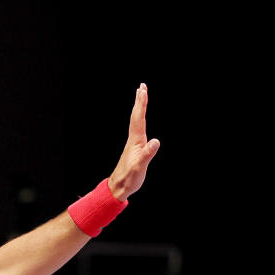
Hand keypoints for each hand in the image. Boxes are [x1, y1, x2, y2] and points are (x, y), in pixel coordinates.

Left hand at [107, 83, 159, 200]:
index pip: (138, 118)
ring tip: (141, 97)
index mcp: (135, 141)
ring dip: (139, 108)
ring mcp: (133, 143)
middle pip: (136, 116)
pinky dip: (140, 119)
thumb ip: (147, 154)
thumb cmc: (129, 178)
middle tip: (142, 86)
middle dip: (140, 101)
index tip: (143, 90)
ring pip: (136, 121)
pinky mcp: (135, 148)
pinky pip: (138, 128)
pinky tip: (141, 120)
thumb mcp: (139, 167)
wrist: (119, 187)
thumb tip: (156, 141)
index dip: (141, 104)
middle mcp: (133, 139)